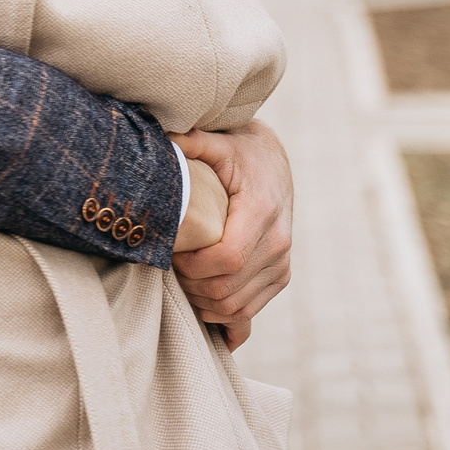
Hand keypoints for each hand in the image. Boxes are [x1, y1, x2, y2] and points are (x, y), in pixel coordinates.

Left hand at [171, 121, 292, 350]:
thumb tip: (168, 135)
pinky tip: (199, 299)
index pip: (228, 259)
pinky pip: (249, 310)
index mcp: (261, 212)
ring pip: (237, 307)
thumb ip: (194, 141)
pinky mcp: (280, 276)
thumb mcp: (218, 143)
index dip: (193, 266)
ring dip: (203, 303)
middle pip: (228, 288)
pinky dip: (221, 314)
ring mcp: (282, 263)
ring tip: (180, 280)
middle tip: (169, 267)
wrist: (272, 162)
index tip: (171, 254)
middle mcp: (278, 242)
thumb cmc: (239, 154)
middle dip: (191, 286)